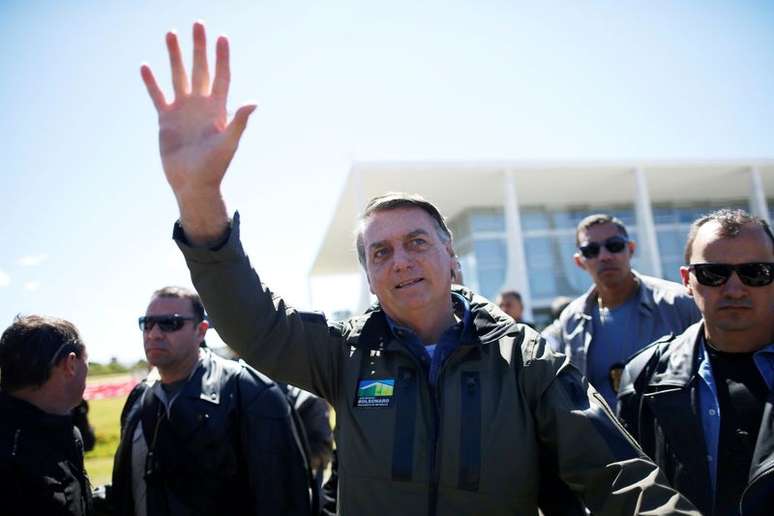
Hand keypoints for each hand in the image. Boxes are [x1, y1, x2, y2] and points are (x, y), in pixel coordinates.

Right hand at [141, 22, 254, 240]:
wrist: (193, 184)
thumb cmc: (215, 167)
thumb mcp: (229, 143)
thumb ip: (239, 122)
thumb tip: (253, 102)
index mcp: (218, 109)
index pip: (222, 76)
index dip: (222, 58)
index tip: (221, 37)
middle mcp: (201, 106)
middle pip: (200, 69)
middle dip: (198, 48)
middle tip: (198, 24)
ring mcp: (183, 111)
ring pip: (178, 76)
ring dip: (174, 56)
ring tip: (171, 34)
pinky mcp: (166, 120)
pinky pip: (158, 96)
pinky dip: (151, 82)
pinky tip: (145, 66)